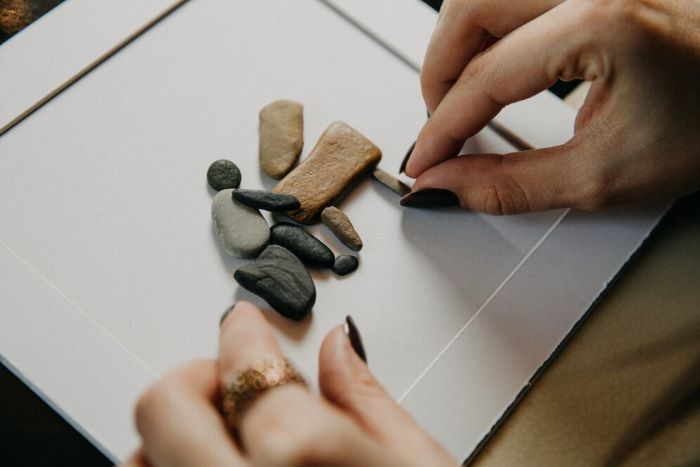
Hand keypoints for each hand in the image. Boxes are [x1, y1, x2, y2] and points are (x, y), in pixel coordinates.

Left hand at [123, 302, 454, 465]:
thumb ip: (368, 401)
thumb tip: (338, 348)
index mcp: (304, 461)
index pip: (248, 365)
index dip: (246, 333)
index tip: (244, 325)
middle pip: (165, 405)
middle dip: (198, 377)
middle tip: (232, 381)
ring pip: (138, 464)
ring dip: (174, 439)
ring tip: (226, 441)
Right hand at [404, 0, 699, 213]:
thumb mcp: (606, 176)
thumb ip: (512, 185)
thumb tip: (449, 185)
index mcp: (601, 21)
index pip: (486, 77)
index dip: (442, 127)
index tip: (424, 162)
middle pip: (471, 7)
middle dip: (439, 72)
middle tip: (439, 127)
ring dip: (462, 45)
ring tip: (462, 98)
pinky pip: (522, 0)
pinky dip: (494, 33)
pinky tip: (499, 68)